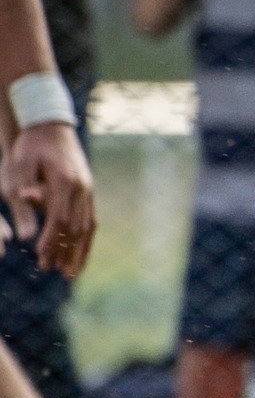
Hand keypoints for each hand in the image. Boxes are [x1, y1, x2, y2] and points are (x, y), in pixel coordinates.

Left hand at [1, 122, 95, 277]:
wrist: (51, 125)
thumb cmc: (31, 145)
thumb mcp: (20, 166)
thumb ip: (25, 194)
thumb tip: (28, 225)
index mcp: (66, 182)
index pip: (59, 219)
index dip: (52, 241)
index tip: (41, 258)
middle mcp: (83, 188)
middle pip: (76, 228)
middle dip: (66, 252)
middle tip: (56, 272)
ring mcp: (89, 191)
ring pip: (88, 227)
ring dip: (80, 251)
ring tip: (72, 273)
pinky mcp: (89, 192)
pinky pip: (91, 221)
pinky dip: (86, 240)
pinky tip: (80, 253)